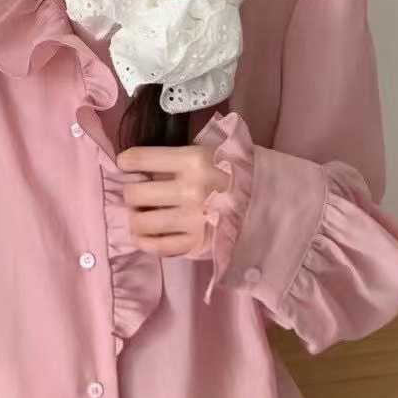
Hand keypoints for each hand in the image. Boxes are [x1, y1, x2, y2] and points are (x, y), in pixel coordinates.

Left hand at [114, 143, 228, 255]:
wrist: (270, 201)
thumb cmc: (236, 171)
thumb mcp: (211, 151)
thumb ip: (177, 158)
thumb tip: (140, 167)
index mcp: (193, 160)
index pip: (139, 159)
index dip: (127, 162)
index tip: (128, 165)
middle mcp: (190, 190)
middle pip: (134, 193)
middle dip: (131, 191)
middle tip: (138, 192)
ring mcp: (193, 220)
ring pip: (140, 222)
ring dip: (136, 217)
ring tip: (142, 213)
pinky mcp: (197, 244)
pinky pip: (157, 247)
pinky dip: (144, 241)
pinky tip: (144, 234)